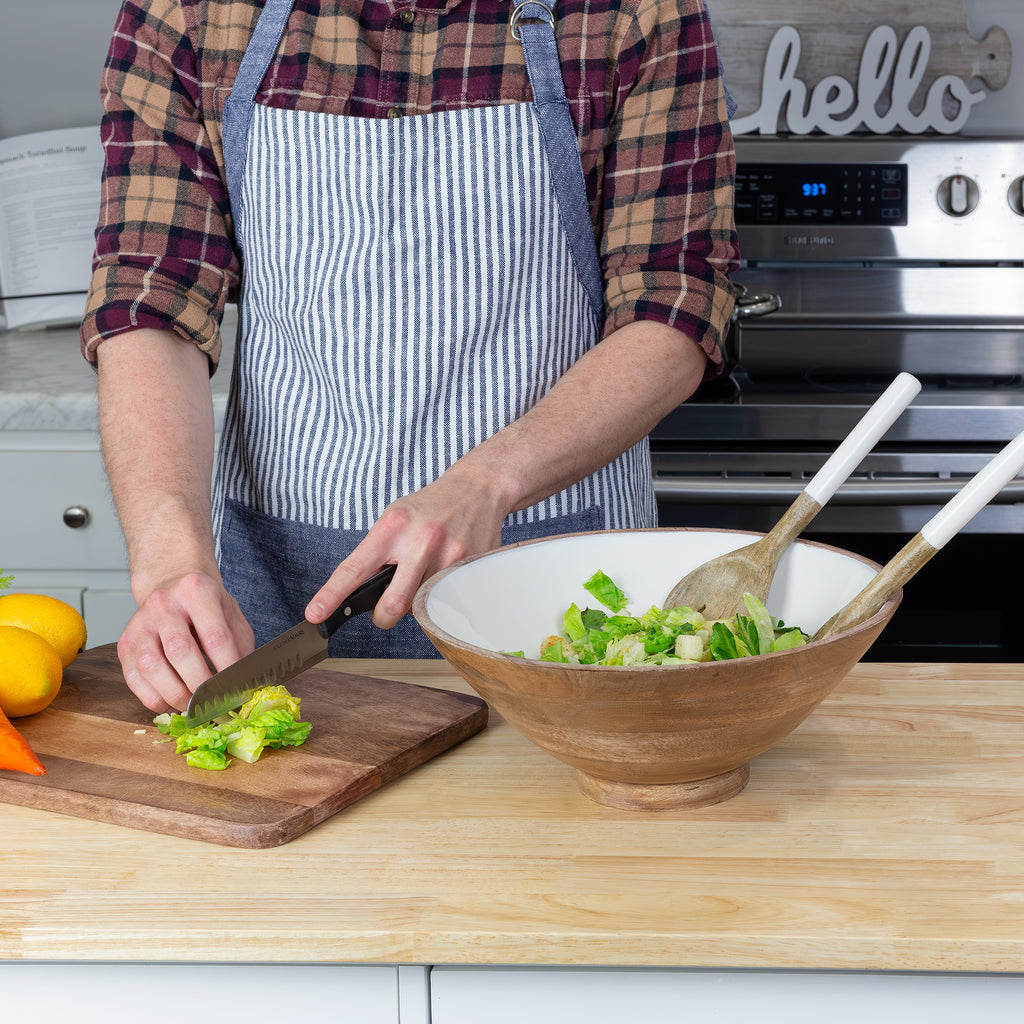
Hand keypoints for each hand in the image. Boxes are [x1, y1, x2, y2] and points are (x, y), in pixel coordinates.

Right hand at [116, 572, 254, 712]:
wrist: (172, 584)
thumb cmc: (206, 604)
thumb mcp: (231, 614)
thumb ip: (240, 645)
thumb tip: (244, 684)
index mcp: (198, 592)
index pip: (215, 637)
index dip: (227, 669)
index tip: (237, 691)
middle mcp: (164, 604)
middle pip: (180, 651)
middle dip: (200, 686)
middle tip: (215, 705)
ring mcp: (140, 623)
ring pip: (151, 666)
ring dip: (174, 695)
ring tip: (193, 707)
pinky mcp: (125, 642)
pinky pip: (133, 677)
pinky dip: (153, 698)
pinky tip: (171, 704)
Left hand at [305, 469, 506, 628]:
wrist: (477, 489)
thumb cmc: (429, 507)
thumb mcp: (395, 518)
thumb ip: (379, 552)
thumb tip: (360, 591)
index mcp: (393, 527)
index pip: (355, 568)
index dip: (331, 595)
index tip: (315, 614)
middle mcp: (420, 542)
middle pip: (393, 604)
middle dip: (382, 617)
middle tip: (382, 612)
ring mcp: (448, 556)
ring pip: (420, 606)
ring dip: (414, 602)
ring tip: (421, 577)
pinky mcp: (469, 568)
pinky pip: (443, 599)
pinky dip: (437, 596)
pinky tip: (441, 574)